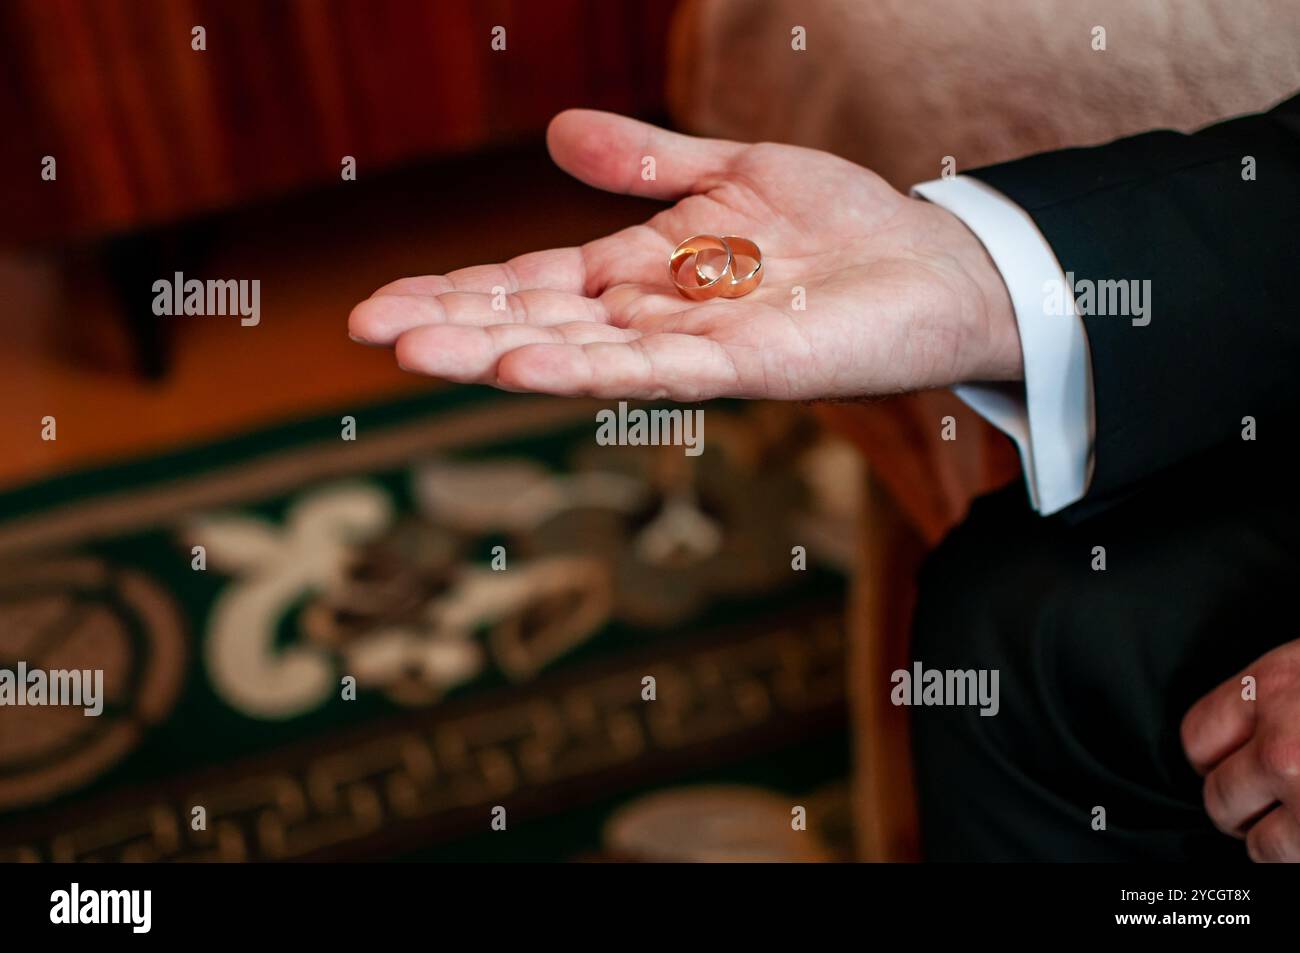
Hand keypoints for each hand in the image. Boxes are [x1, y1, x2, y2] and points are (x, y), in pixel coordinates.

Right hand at [348, 110, 1020, 400]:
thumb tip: (559, 133)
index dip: (460, 289)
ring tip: (417, 352)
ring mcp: (694, 347)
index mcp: (641, 272)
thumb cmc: (838, 224)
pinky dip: (586, 369)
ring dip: (495, 352)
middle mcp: (653, 317)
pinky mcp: (744, 366)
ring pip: (578, 353)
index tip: (384, 303)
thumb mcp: (729, 172)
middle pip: (538, 321)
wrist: (932, 261)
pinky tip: (523, 366)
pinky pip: (653, 371)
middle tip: (370, 332)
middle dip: (455, 325)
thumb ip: (646, 162)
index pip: (532, 281)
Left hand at [1182, 640, 1299, 860]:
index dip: (1213, 758)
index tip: (1228, 766)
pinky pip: (1287, 858)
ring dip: (1273, 839)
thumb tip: (1247, 729)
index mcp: (1274, 687)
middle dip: (1240, 805)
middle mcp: (1282, 744)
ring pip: (1257, 840)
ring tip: (1295, 823)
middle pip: (1219, 794)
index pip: (1199, 735)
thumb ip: (1278, 695)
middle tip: (1265, 803)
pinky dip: (1297, 854)